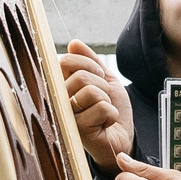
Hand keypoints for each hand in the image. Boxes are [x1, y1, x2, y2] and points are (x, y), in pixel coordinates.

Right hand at [56, 40, 133, 170]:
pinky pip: (101, 109)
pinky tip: (105, 124)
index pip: (68, 61)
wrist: (121, 136)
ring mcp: (66, 115)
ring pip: (91, 92)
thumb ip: (91, 61)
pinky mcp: (76, 130)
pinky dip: (111, 115)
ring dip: (106, 101)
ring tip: (103, 112)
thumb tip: (74, 43)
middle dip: (101, 86)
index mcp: (62, 84)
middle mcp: (59, 99)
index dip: (90, 65)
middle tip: (103, 99)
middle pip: (81, 76)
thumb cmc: (111, 109)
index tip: (98, 77)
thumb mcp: (105, 79)